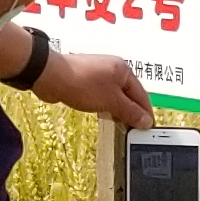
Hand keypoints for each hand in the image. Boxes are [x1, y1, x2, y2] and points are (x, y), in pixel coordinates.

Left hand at [30, 49, 155, 130]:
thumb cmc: (82, 83)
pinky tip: (105, 115)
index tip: (149, 128)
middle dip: (132, 112)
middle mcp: (113, 70)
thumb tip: (145, 121)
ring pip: (115, 96)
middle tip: (135, 130)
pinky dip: (106, 106)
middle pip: (129, 94)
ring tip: (121, 126)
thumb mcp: (111, 101)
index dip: (146, 113)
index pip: (141, 94)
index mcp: (124, 70)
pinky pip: (102, 96)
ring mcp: (98, 74)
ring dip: (119, 110)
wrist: (50, 76)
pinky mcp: (86, 81)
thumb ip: (130, 111)